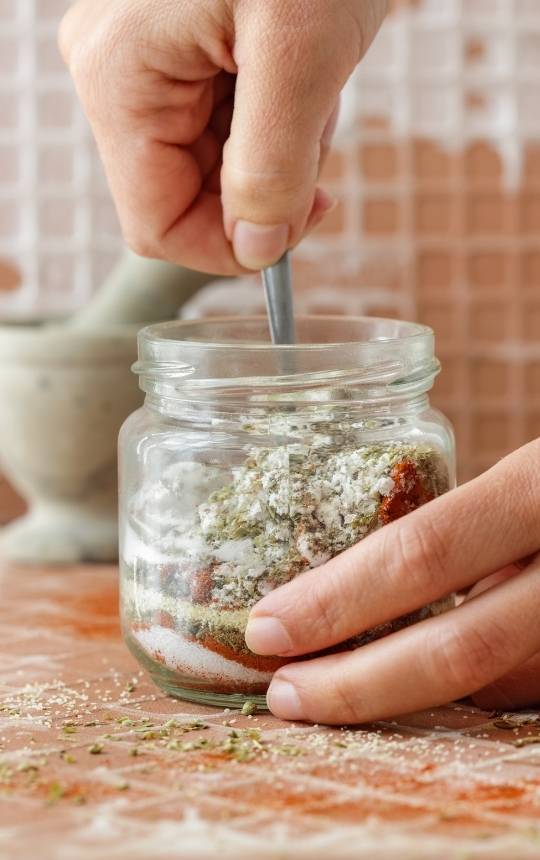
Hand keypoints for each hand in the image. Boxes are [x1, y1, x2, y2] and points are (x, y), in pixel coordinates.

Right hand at [59, 0, 386, 273]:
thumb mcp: (302, 55)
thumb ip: (273, 166)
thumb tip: (257, 248)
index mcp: (119, 79)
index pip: (156, 225)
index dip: (228, 249)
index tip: (298, 227)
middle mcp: (113, 72)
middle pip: (184, 194)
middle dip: (261, 184)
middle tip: (316, 128)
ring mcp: (142, 58)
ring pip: (207, 163)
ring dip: (272, 149)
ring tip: (309, 81)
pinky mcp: (174, 46)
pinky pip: (219, 121)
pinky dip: (270, 116)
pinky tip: (296, 68)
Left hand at [245, 439, 539, 723]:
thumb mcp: (525, 474)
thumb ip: (468, 528)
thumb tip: (365, 586)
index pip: (425, 553)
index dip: (338, 599)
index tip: (266, 626)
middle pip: (460, 651)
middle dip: (357, 684)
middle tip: (282, 693)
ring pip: (494, 685)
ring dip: (401, 696)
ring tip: (329, 693)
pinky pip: (528, 688)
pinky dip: (470, 691)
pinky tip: (417, 677)